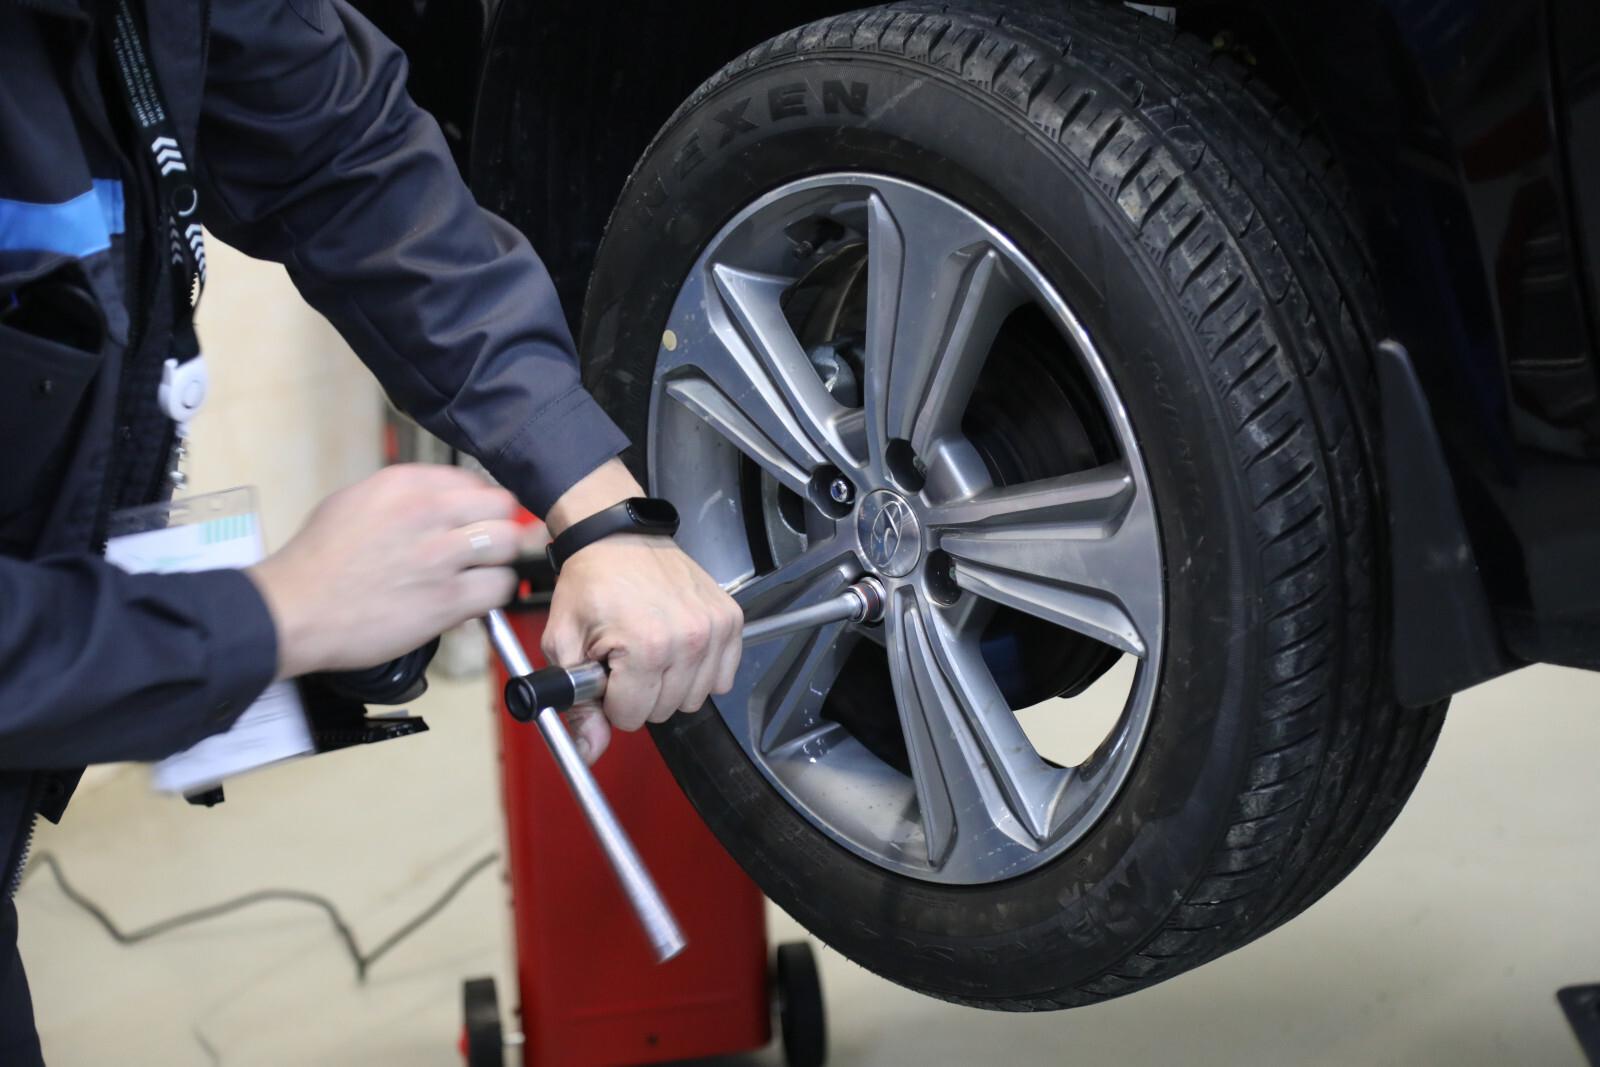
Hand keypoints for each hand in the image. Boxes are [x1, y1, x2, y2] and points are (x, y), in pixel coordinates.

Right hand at [247, 464, 521, 678]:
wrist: (293, 610)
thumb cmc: (317, 562)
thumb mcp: (355, 502)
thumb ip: (406, 498)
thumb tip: (444, 504)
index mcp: (405, 484)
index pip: (475, 481)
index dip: (479, 505)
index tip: (473, 521)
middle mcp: (427, 513)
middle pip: (502, 507)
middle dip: (498, 527)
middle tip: (485, 548)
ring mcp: (439, 556)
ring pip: (507, 544)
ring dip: (499, 561)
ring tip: (480, 573)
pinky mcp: (446, 599)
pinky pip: (499, 588)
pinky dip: (492, 596)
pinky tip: (473, 600)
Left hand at [541, 459, 742, 763]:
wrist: (618, 536)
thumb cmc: (591, 583)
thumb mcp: (564, 643)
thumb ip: (576, 704)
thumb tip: (589, 750)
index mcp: (646, 648)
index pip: (633, 717)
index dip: (612, 700)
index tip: (607, 672)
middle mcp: (688, 640)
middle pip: (665, 710)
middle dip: (641, 692)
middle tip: (625, 656)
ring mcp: (714, 629)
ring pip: (696, 698)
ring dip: (671, 683)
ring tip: (650, 647)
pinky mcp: (730, 620)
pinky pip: (722, 677)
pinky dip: (700, 670)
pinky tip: (678, 646)